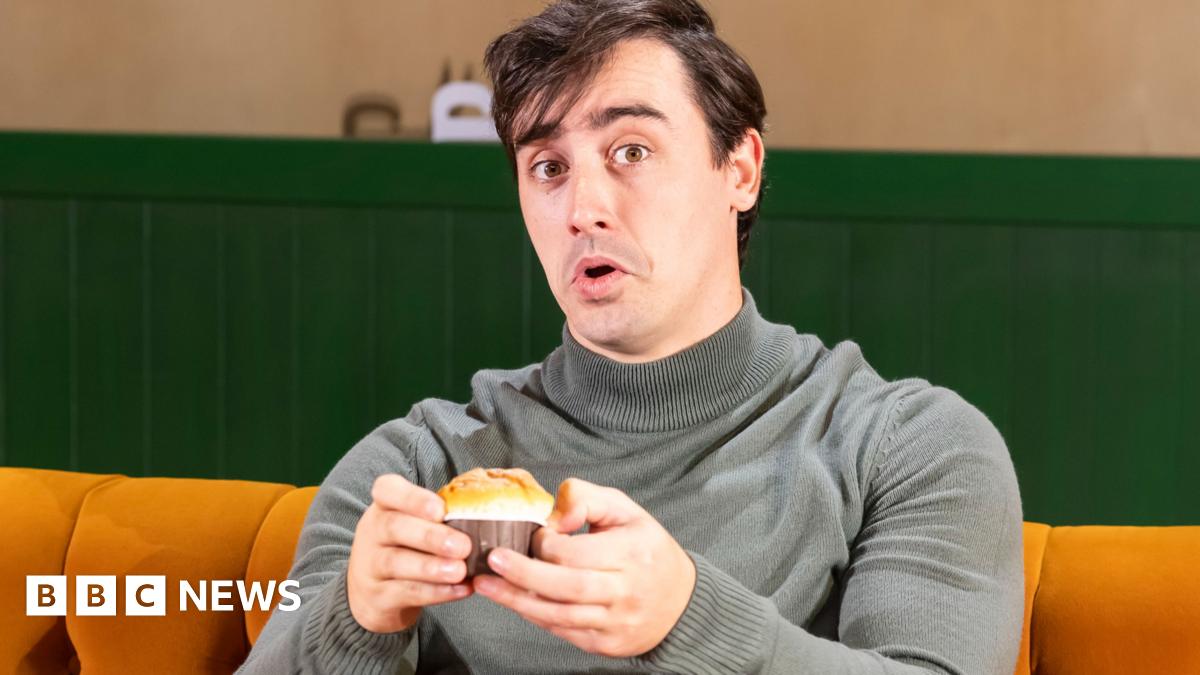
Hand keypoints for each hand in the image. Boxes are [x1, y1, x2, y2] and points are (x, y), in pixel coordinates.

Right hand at [346, 474, 473, 632]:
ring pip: (396, 562)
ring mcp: (369, 565)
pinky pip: (404, 592)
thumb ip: (441, 517)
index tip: (440, 509)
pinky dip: (435, 592)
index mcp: (384, 506)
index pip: (386, 490)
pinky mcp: (376, 596)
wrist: (375, 593)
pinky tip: (460, 589)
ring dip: (431, 567)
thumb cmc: (407, 547)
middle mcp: (372, 532)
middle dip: (430, 536)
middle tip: (462, 546)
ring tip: (460, 570)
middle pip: (394, 527)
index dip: (412, 498)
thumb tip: (487, 513)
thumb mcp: (414, 524)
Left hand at [473, 478, 695, 656]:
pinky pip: (563, 631)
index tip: (535, 535)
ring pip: (559, 614)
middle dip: (524, 574)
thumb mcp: (625, 510)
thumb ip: (586, 498)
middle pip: (566, 586)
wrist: (680, 601)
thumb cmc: (645, 549)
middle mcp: (626, 591)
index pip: (578, 553)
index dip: (548, 544)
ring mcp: (616, 622)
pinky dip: (535, 616)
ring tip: (487, 585)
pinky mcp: (606, 644)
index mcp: (632, 553)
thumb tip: (555, 516)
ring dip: (518, 601)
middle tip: (493, 561)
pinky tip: (513, 601)